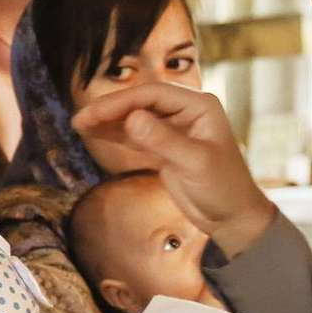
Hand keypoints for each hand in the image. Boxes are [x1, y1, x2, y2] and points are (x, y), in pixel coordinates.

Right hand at [71, 83, 277, 257]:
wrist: (232, 218)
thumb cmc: (223, 188)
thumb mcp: (194, 162)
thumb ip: (163, 140)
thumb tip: (130, 119)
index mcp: (198, 106)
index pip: (153, 94)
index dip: (121, 102)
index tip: (95, 113)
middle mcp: (185, 112)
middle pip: (140, 103)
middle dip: (110, 110)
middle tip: (80, 120)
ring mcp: (174, 130)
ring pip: (135, 119)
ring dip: (109, 122)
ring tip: (79, 125)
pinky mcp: (164, 148)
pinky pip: (136, 137)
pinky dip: (115, 136)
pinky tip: (94, 135)